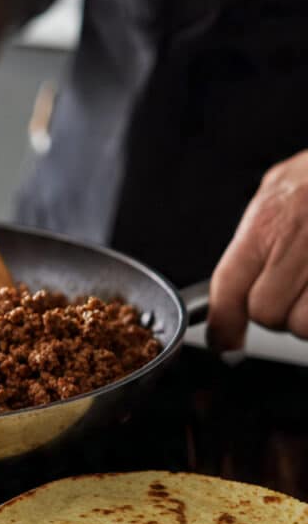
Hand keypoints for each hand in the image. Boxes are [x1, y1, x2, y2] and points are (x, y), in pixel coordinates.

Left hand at [208, 150, 307, 350]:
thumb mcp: (286, 183)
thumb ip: (259, 228)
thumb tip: (237, 276)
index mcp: (273, 219)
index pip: (229, 287)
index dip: (223, 323)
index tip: (225, 340)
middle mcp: (301, 242)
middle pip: (266, 312)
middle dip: (277, 311)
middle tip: (295, 291)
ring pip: (302, 325)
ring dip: (307, 317)